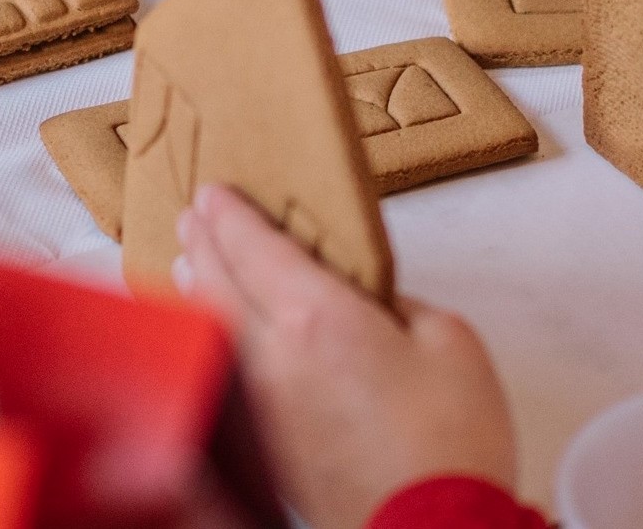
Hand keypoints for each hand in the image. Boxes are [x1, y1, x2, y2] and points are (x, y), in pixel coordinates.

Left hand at [176, 185, 515, 528]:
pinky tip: (221, 338)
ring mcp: (262, 408)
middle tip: (193, 217)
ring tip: (192, 267)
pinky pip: (227, 372)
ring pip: (214, 331)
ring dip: (200, 290)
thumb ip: (401, 306)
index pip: (256, 248)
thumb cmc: (448, 445)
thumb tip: (372, 306)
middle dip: (204, 244)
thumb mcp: (450, 341)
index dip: (231, 215)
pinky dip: (215, 340)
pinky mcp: (267, 448)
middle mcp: (274, 359)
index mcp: (318, 318)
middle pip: (219, 285)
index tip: (215, 193)